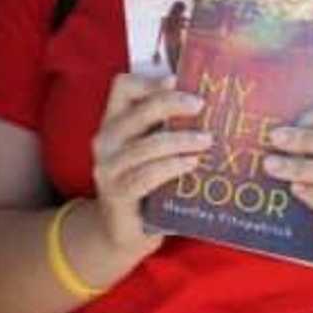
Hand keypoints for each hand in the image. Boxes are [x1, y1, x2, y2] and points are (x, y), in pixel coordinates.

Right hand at [89, 73, 205, 257]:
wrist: (122, 233)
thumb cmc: (146, 186)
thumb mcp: (152, 151)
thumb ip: (166, 127)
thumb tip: (207, 102)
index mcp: (113, 123)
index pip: (122, 86)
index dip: (150, 81)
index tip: (179, 79)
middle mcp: (105, 141)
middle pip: (138, 111)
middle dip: (171, 104)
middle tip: (202, 105)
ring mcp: (108, 169)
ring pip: (146, 145)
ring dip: (181, 140)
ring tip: (207, 140)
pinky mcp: (117, 194)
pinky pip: (147, 175)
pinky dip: (172, 166)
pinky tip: (192, 163)